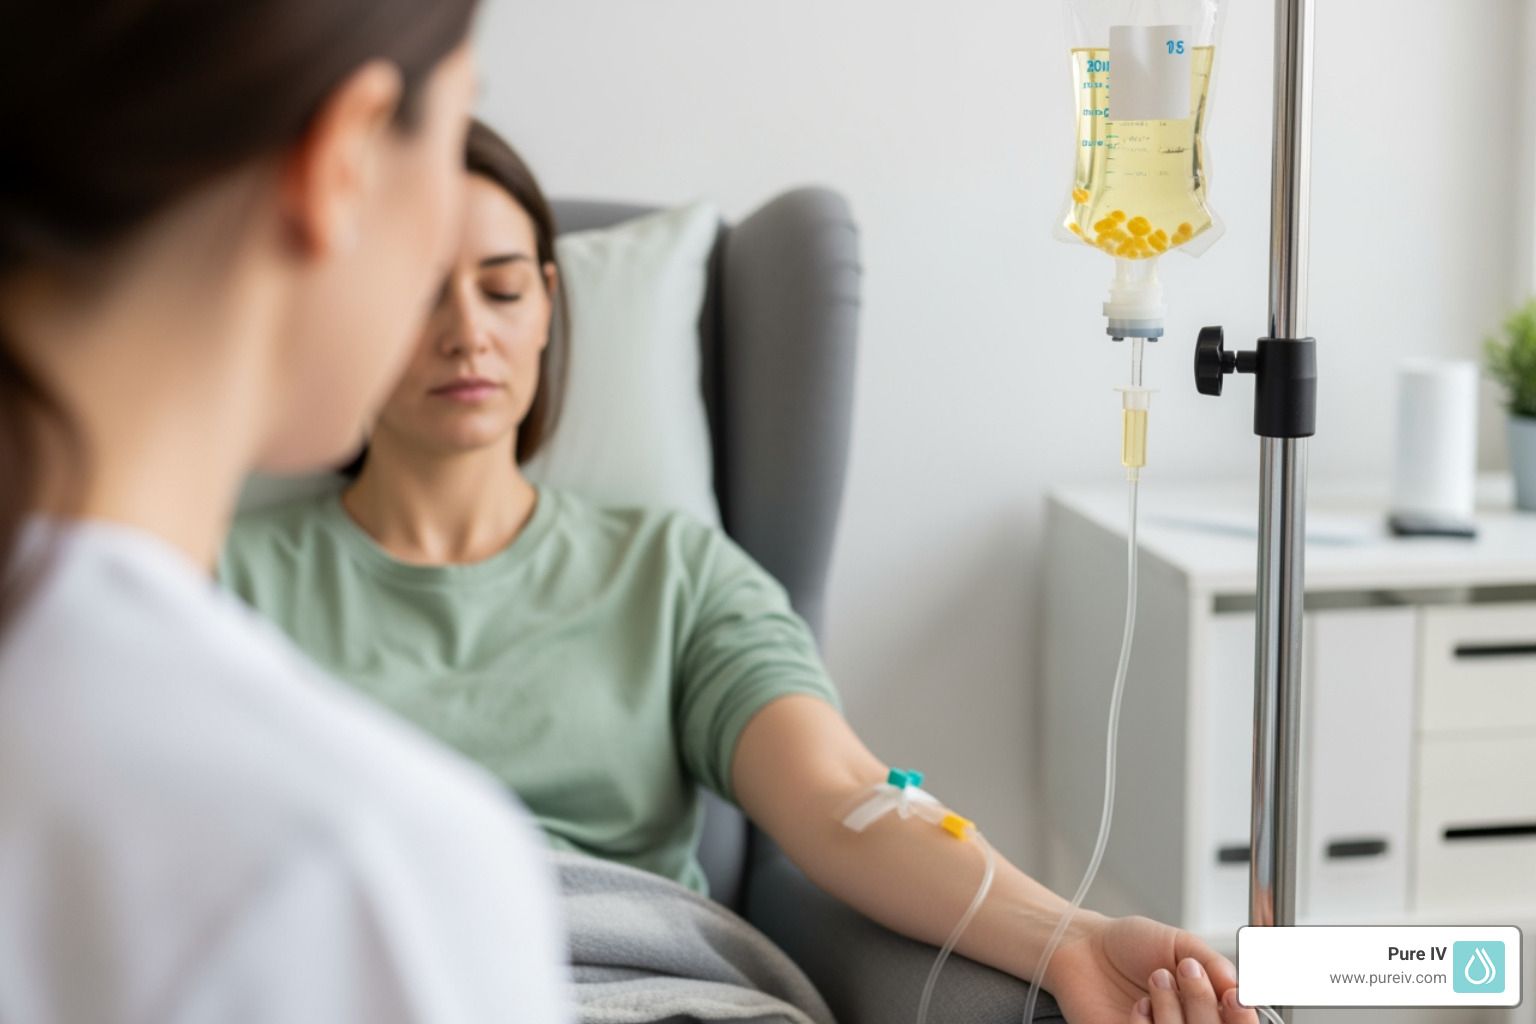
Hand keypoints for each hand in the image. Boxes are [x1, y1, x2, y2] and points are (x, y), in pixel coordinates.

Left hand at [1045, 913, 1258, 1023]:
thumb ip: (1213, 963)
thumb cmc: (1131, 944)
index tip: (1232, 996)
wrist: (1083, 946)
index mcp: (1208, 1005)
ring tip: (1157, 977)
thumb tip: (1241, 986)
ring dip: (1172, 1010)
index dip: (1241, 1017)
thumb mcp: (1178, 943)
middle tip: (1187, 972)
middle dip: (1203, 1004)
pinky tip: (1138, 1004)